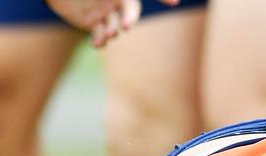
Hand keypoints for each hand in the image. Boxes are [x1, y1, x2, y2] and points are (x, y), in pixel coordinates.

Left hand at [46, 0, 176, 46]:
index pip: (137, 0)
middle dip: (130, 20)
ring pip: (115, 27)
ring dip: (113, 31)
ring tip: (108, 33)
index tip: (175, 2)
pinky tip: (97, 43)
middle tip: (126, 26)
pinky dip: (100, 41)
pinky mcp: (90, 23)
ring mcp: (103, 13)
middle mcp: (115, 2)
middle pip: (130, 14)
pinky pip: (100, 36)